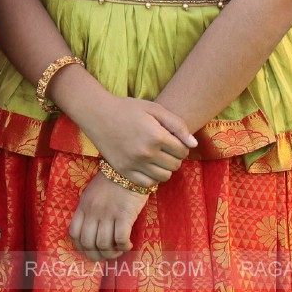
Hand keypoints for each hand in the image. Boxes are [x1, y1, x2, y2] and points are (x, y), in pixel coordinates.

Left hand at [68, 171, 147, 260]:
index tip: (92, 250)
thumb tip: (91, 232)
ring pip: (104, 244)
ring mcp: (108, 214)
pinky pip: (120, 239)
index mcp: (83, 207)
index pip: (74, 234)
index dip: (82, 247)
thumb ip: (88, 211)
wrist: (128, 170)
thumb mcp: (92, 194)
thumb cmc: (111, 183)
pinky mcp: (124, 215)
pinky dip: (124, 246)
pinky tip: (128, 244)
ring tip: (119, 250)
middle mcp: (93, 212)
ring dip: (112, 253)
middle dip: (97, 255)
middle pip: (88, 243)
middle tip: (107, 255)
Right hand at [74, 95, 195, 187]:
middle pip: (175, 165)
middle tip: (166, 148)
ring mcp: (134, 163)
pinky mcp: (124, 170)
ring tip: (158, 157)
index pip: (183, 151)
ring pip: (164, 176)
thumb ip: (177, 125)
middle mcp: (146, 153)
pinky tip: (148, 165)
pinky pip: (148, 183)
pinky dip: (152, 177)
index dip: (182, 145)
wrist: (97, 114)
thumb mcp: (154, 109)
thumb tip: (194, 144)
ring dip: (165, 167)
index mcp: (156, 136)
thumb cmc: (127, 108)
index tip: (173, 140)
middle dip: (175, 157)